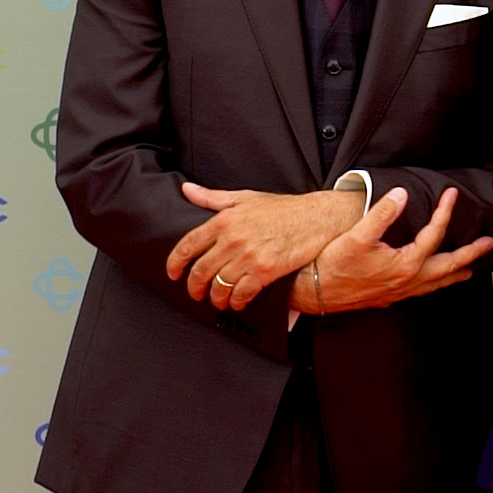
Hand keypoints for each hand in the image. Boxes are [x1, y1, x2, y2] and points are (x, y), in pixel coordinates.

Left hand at [168, 185, 364, 310]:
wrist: (318, 218)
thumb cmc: (284, 209)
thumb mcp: (246, 197)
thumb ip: (213, 197)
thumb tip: (187, 190)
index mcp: (224, 220)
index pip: (187, 246)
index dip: (175, 264)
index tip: (174, 274)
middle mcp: (233, 239)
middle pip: (200, 271)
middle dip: (194, 287)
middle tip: (196, 293)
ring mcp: (248, 256)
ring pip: (219, 286)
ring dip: (215, 298)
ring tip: (218, 300)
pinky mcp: (265, 271)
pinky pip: (241, 293)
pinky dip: (236, 301)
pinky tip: (237, 302)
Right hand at [295, 186, 492, 314]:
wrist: (311, 294)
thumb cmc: (331, 265)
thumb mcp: (356, 235)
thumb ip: (382, 213)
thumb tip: (401, 194)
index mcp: (405, 264)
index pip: (434, 234)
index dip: (445, 212)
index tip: (451, 194)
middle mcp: (408, 281)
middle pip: (448, 267)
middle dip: (470, 254)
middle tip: (489, 244)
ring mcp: (399, 292)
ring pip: (436, 283)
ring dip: (456, 274)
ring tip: (471, 269)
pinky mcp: (389, 297)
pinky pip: (422, 291)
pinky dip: (435, 283)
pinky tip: (432, 281)